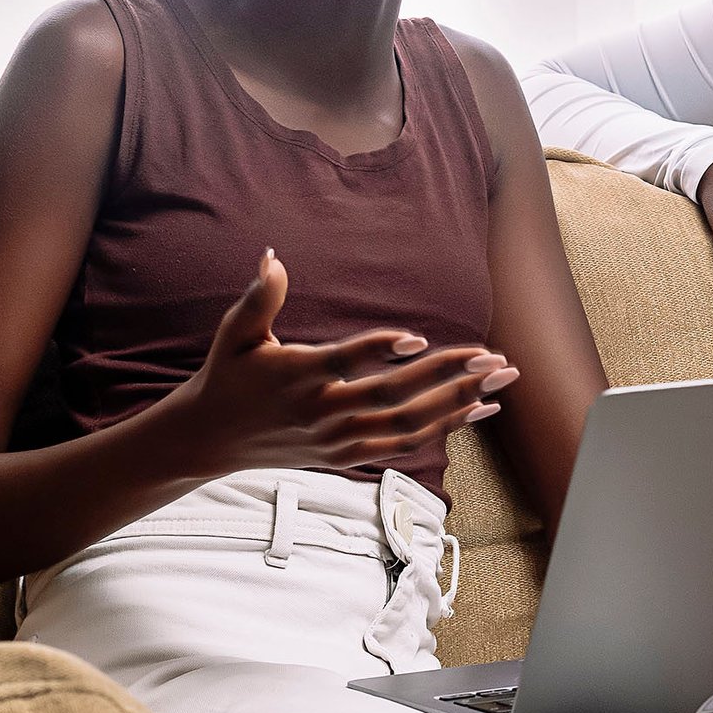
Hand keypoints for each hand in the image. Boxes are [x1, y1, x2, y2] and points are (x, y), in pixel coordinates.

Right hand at [165, 250, 517, 472]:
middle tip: (494, 357)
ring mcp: (339, 440)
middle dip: (449, 376)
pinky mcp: (348, 456)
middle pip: (394, 397)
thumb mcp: (235, 334)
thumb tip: (272, 256)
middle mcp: (322, 412)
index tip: (418, 336)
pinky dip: (446, 427)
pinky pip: (406, 445)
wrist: (210, 440)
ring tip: (501, 381)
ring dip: (460, 402)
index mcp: (297, 377)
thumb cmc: (227, 376)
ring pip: (409, 426)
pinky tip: (480, 408)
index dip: (381, 349)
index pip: (347, 362)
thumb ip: (259, 298)